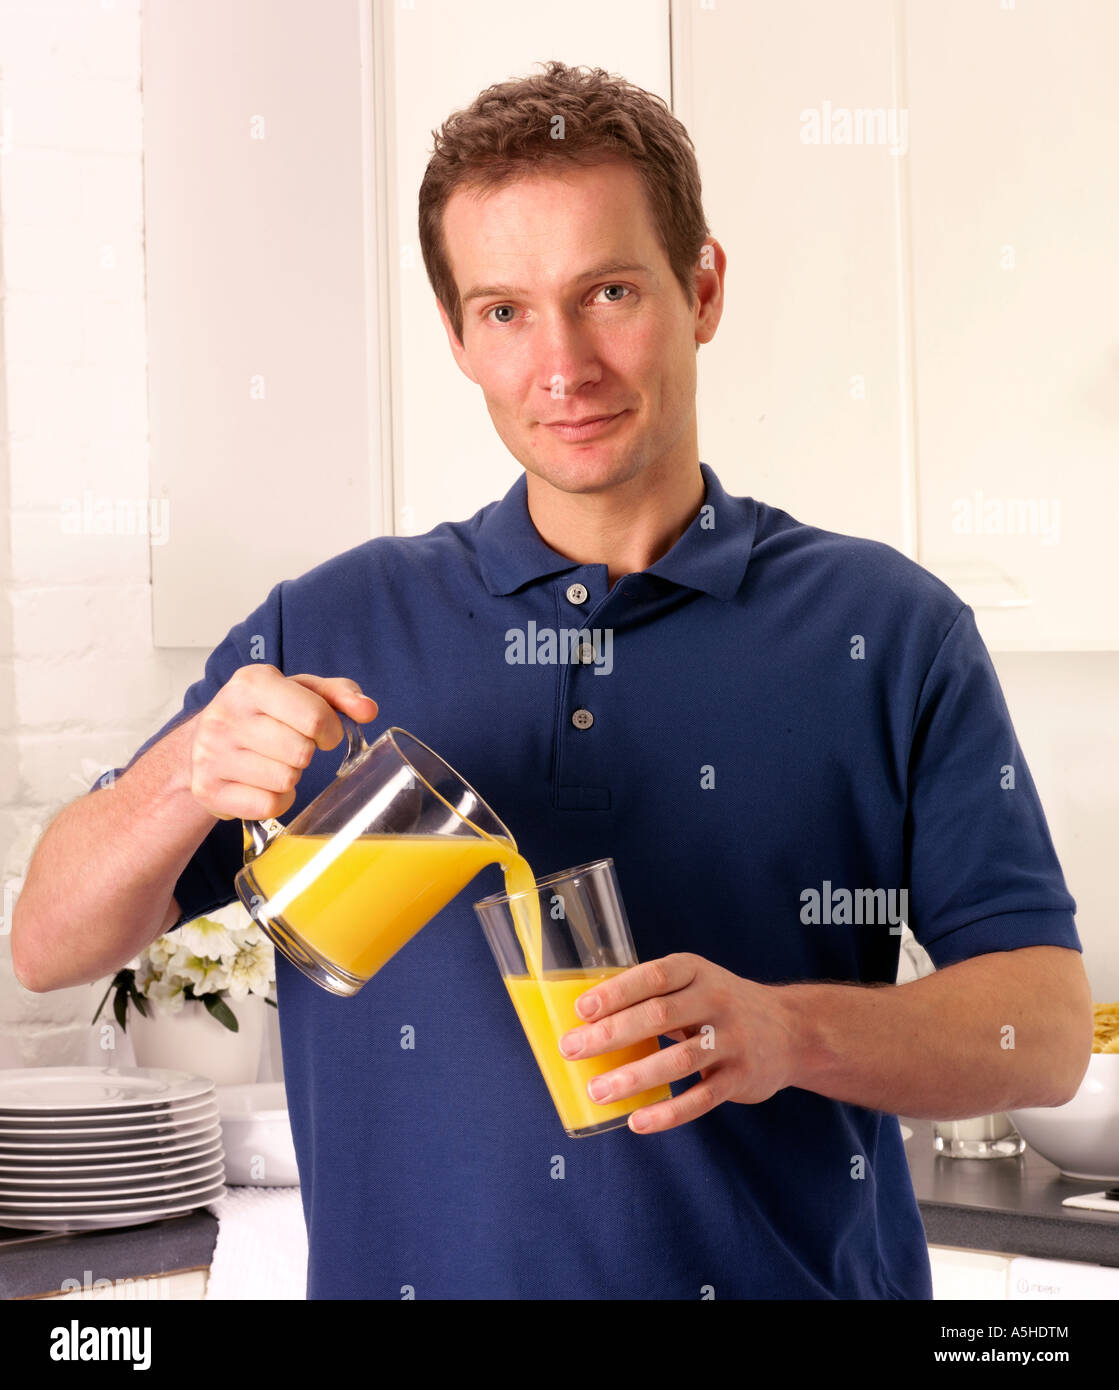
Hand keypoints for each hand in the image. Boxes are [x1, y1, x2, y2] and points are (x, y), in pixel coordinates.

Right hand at [188, 665, 377, 820]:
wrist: (203, 741)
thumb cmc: (263, 713)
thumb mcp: (300, 691)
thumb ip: (339, 694)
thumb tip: (368, 710)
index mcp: (251, 682)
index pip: (314, 716)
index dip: (331, 730)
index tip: (325, 734)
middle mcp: (225, 715)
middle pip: (301, 752)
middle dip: (306, 753)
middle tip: (291, 748)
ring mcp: (211, 754)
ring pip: (286, 780)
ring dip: (291, 776)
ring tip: (273, 762)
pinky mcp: (208, 790)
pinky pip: (268, 805)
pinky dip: (276, 799)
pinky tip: (263, 783)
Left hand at [558, 952, 800, 1133]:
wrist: (790, 1030)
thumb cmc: (720, 1006)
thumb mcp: (694, 984)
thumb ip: (652, 996)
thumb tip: (587, 1019)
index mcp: (695, 972)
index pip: (654, 976)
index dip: (616, 992)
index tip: (582, 1010)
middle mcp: (716, 1001)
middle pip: (659, 1016)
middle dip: (611, 1034)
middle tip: (572, 1050)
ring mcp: (731, 1040)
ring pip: (679, 1060)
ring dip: (633, 1077)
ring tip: (598, 1090)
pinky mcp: (741, 1077)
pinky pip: (701, 1099)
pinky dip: (668, 1113)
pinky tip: (638, 1121)